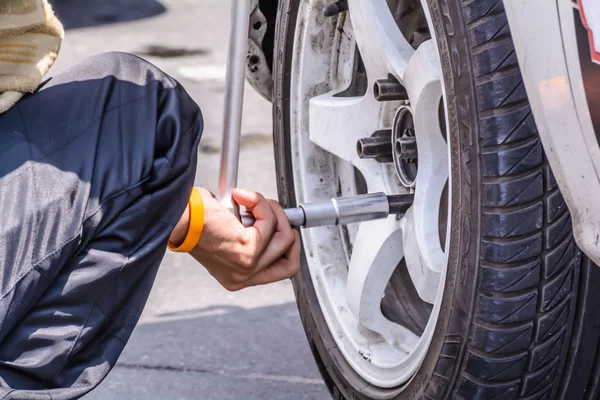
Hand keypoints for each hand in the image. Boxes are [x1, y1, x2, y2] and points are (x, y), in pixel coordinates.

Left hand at [172, 188, 300, 290]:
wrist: (178, 216)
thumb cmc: (195, 221)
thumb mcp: (230, 238)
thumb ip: (254, 238)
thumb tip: (276, 222)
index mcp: (238, 277)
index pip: (281, 271)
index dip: (289, 248)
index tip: (286, 229)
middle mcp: (243, 276)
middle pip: (289, 259)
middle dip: (286, 228)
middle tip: (271, 211)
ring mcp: (248, 266)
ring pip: (284, 236)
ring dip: (271, 211)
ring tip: (251, 200)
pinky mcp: (248, 249)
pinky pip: (269, 221)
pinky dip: (259, 202)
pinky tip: (242, 196)